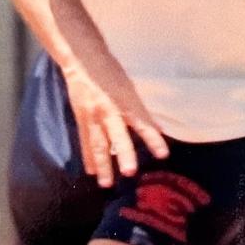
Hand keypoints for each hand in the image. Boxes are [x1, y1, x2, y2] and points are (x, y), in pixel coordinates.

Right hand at [62, 60, 168, 187]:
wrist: (82, 60)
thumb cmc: (110, 71)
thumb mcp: (129, 87)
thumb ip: (141, 111)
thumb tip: (159, 130)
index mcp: (125, 100)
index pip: (142, 122)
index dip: (153, 138)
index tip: (163, 154)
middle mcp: (109, 110)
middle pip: (117, 135)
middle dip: (124, 154)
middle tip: (130, 172)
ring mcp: (93, 116)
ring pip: (98, 144)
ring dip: (103, 165)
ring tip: (106, 184)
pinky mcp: (81, 119)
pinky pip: (86, 142)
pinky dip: (88, 158)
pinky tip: (92, 171)